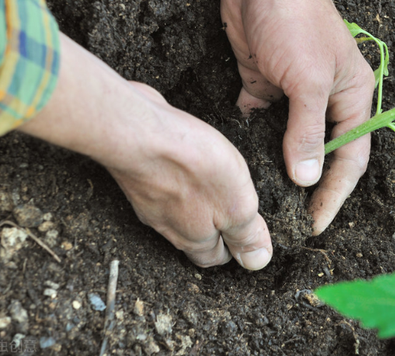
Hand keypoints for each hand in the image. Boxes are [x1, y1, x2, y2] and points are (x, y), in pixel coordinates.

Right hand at [19, 34, 272, 269]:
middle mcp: (168, 227)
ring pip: (174, 214)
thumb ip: (246, 233)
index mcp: (195, 238)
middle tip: (229, 214)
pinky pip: (160, 189)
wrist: (138, 133)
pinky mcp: (137, 176)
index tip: (244, 236)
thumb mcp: (238, 204)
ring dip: (191, 207)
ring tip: (208, 191)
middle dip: (211, 231)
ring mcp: (147, 202)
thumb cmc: (192, 166)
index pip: (214, 258)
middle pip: (192, 238)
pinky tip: (181, 167)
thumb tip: (257, 262)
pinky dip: (173, 184)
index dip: (232, 249)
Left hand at [221, 0, 374, 233]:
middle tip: (291, 223)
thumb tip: (307, 180)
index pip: (350, 158)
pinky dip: (253, 143)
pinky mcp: (264, 87)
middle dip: (310, 189)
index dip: (335, 194)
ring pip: (290, 143)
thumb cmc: (296, 21)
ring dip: (281, 170)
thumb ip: (308, 132)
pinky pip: (261, 125)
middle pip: (323, 155)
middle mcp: (327, 101)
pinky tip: (241, 165)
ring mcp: (294, 95)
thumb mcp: (308, 81)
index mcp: (353, 99)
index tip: (315, 225)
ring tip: (266, 204)